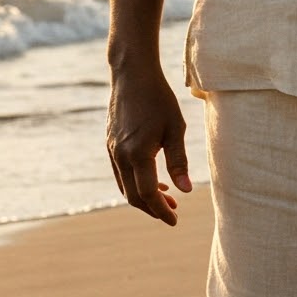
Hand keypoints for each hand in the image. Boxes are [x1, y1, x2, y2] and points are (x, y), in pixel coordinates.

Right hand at [107, 55, 191, 224]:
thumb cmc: (159, 99)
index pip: (147, 194)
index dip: (161, 210)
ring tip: (167, 197)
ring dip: (144, 197)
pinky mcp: (110, 144)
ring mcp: (112, 150)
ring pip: (125, 186)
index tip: (174, 220)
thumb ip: (179, 161)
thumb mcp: (176, 129)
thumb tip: (185, 190)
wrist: (132, 76)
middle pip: (133, 196)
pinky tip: (153, 179)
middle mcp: (120, 155)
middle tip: (173, 211)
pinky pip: (121, 173)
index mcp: (138, 153)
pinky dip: (135, 182)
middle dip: (153, 208)